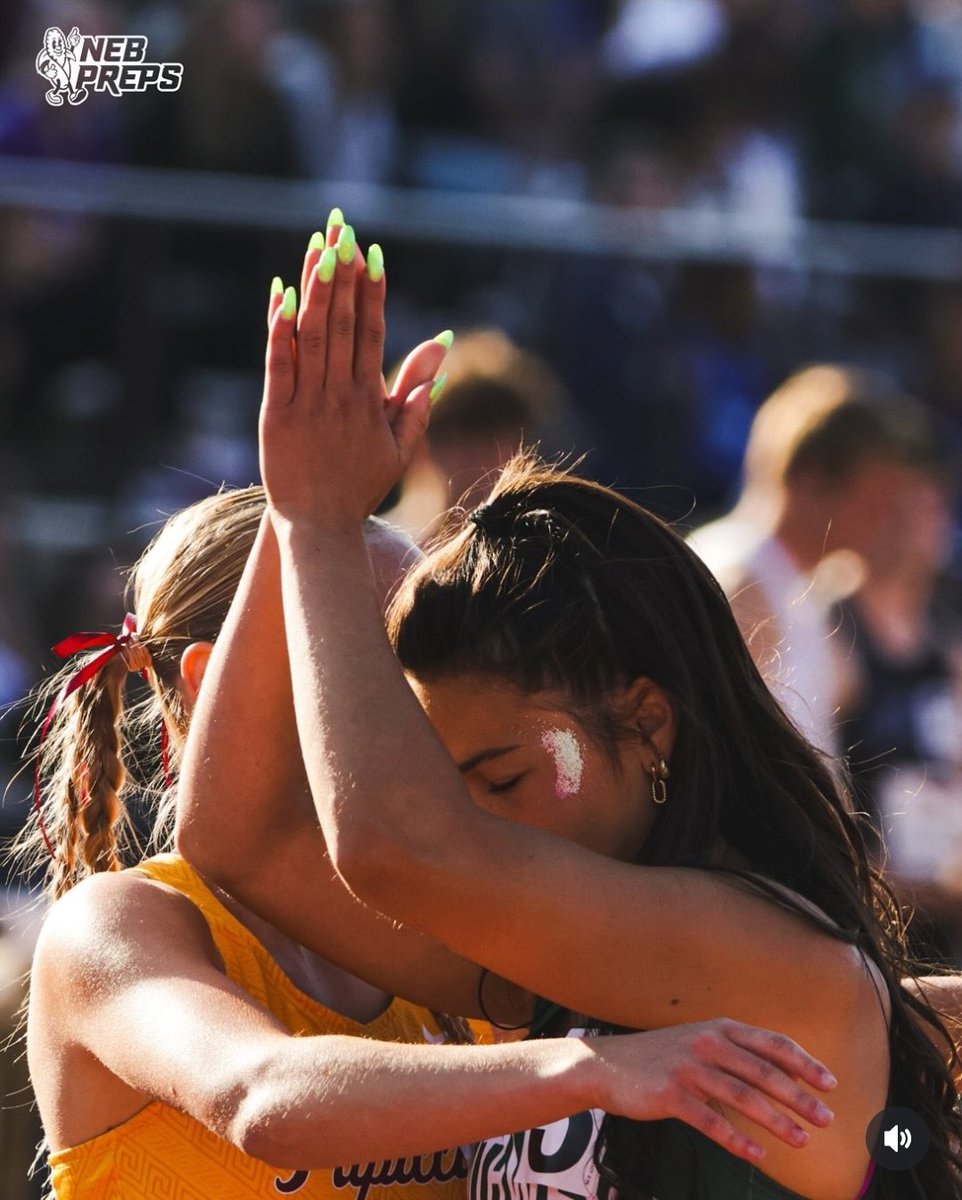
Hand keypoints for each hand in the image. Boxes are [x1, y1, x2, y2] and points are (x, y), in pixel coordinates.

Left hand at [260, 216, 442, 527]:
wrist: (320, 525)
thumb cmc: (361, 485)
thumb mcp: (401, 445)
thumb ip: (418, 396)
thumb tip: (442, 348)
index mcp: (372, 400)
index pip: (374, 333)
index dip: (372, 292)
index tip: (372, 253)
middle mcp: (342, 396)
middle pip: (344, 324)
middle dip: (343, 274)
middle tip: (343, 230)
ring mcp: (309, 404)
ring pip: (314, 335)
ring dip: (315, 288)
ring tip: (318, 247)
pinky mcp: (276, 415)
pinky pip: (279, 365)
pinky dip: (280, 330)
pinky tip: (281, 295)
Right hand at [592, 1018, 834, 1163]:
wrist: (607, 1065)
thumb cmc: (661, 1058)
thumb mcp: (700, 1042)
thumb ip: (736, 1053)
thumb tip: (783, 1075)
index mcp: (720, 1028)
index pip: (772, 1043)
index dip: (804, 1063)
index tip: (830, 1084)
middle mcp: (707, 1043)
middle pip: (764, 1072)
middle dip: (799, 1097)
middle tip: (825, 1119)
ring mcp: (688, 1068)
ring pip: (742, 1096)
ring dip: (776, 1121)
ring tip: (801, 1141)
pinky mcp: (670, 1094)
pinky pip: (710, 1120)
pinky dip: (736, 1140)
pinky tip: (756, 1155)